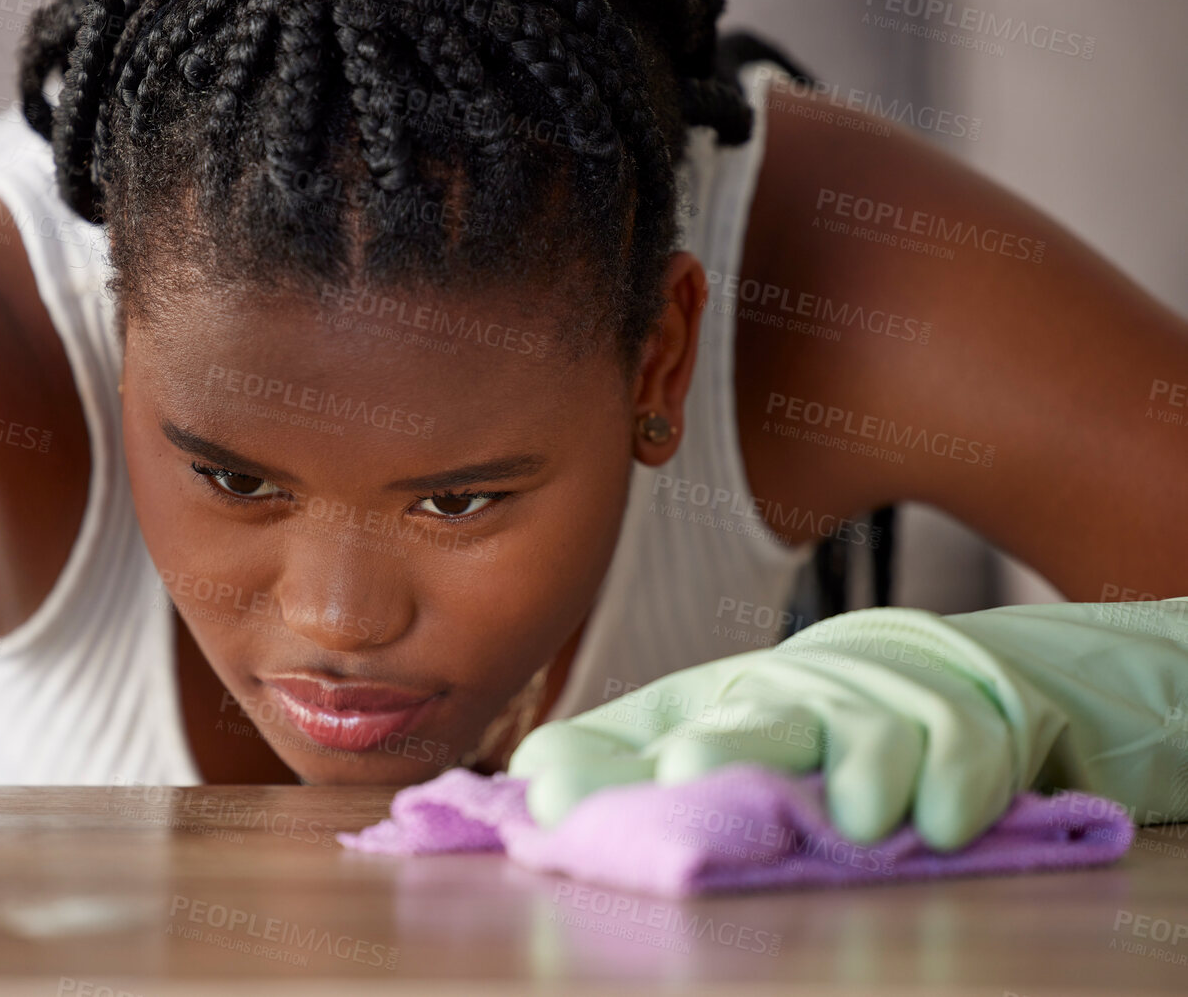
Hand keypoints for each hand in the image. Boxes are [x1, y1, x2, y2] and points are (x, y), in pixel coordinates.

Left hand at [509, 607, 1069, 850]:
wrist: (929, 669)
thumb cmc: (794, 718)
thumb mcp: (705, 733)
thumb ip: (621, 763)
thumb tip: (527, 776)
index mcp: (719, 702)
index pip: (652, 731)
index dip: (603, 765)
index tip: (546, 794)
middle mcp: (794, 698)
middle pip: (759, 719)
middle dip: (727, 747)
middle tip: (689, 770)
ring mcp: (882, 710)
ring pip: (871, 732)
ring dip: (863, 770)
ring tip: (857, 820)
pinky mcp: (966, 729)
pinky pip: (964, 754)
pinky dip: (955, 786)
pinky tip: (941, 824)